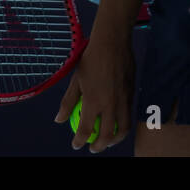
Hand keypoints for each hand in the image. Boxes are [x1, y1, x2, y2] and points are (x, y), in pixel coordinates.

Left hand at [54, 26, 135, 152]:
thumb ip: (68, 102)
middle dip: (99, 146)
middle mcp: (110, 104)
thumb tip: (58, 119)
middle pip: (107, 136)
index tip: (76, 145)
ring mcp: (123, 100)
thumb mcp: (75, 80)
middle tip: (92, 148)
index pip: (86, 130)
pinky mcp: (132, 94)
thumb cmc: (90, 59)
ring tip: (108, 141)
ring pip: (123, 129)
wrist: (113, 42)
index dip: (79, 141)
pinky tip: (116, 122)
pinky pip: (128, 115)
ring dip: (115, 139)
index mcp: (94, 101)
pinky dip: (122, 124)